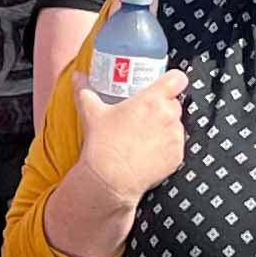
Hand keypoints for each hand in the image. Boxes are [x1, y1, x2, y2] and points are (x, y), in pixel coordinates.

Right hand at [73, 70, 188, 208]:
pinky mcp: (176, 156)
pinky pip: (176, 146)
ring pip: (176, 125)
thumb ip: (85, 90)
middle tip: (146, 114)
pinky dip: (167, 148)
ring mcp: (175, 137)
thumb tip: (78, 76)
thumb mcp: (92, 113)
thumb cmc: (103, 145)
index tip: (166, 85)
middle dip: (164, 107)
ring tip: (146, 136)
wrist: (110, 180)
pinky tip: (150, 152)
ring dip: (166, 127)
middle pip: (175, 103)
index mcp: (152, 100)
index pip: (177, 79)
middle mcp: (168, 116)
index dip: (172, 80)